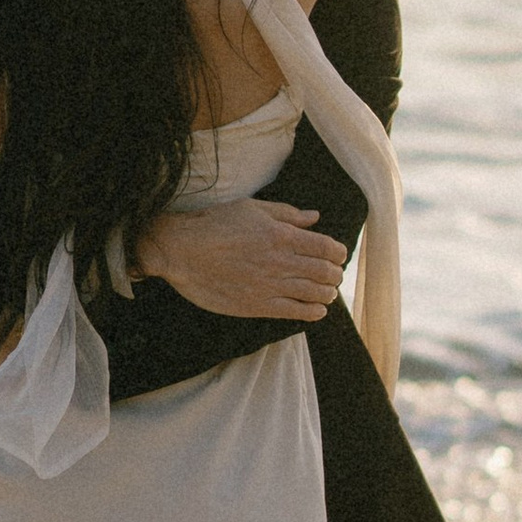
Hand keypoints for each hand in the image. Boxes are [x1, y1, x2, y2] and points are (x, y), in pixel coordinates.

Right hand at [137, 199, 348, 320]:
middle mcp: (280, 261)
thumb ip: (287, 214)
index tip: (339, 255)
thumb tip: (315, 217)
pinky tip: (317, 311)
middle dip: (335, 274)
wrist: (182, 250)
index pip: (326, 247)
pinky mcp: (257, 305)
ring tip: (328, 293)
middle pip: (324, 271)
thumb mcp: (252, 208)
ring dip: (327, 294)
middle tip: (334, 275)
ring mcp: (269, 285)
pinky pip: (294, 312)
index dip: (338, 252)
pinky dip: (312, 312)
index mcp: (281, 235)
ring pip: (313, 293)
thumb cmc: (215, 224)